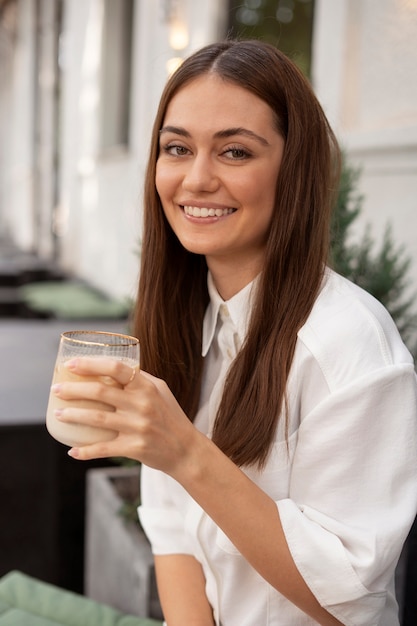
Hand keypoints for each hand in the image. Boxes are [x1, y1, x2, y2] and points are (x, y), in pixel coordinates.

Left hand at [51, 356, 197, 472]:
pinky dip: (85, 451)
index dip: (91, 364)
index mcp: (147, 386)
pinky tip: (72, 451)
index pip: (116, 368)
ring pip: (97, 418)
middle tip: (56, 390)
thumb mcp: (160, 390)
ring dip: (73, 415)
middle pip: (100, 391)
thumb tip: (110, 367)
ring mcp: (138, 427)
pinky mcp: (135, 448)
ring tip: (58, 413)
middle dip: (73, 389)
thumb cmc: (170, 416)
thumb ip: (138, 378)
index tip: (71, 365)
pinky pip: (104, 449)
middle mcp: (142, 404)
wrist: (185, 450)